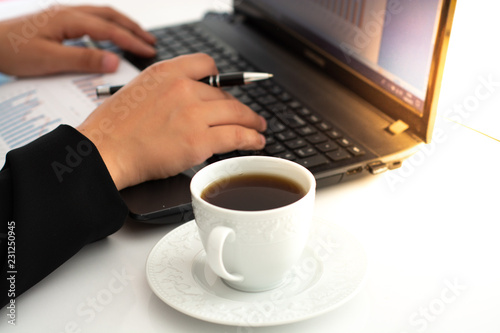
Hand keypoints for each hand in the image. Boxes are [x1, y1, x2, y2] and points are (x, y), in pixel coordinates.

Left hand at [0, 5, 155, 75]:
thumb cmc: (12, 50)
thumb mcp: (49, 59)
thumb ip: (83, 59)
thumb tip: (114, 61)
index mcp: (69, 20)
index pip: (109, 30)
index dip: (131, 41)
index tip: (148, 51)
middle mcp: (68, 13)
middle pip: (110, 16)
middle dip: (133, 29)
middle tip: (150, 42)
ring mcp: (63, 15)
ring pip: (101, 15)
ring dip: (122, 25)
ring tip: (137, 37)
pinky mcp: (58, 21)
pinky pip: (91, 19)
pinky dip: (108, 26)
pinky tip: (109, 37)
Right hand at [77, 53, 266, 189]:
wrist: (105, 151)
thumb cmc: (114, 128)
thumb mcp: (137, 90)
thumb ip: (166, 89)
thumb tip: (189, 97)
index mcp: (166, 72)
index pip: (207, 64)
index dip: (222, 80)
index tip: (228, 90)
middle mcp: (183, 88)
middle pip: (224, 96)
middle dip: (238, 108)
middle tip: (249, 117)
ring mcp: (193, 114)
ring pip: (235, 114)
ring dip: (252, 122)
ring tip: (259, 128)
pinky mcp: (198, 140)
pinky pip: (236, 136)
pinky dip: (251, 138)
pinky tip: (256, 141)